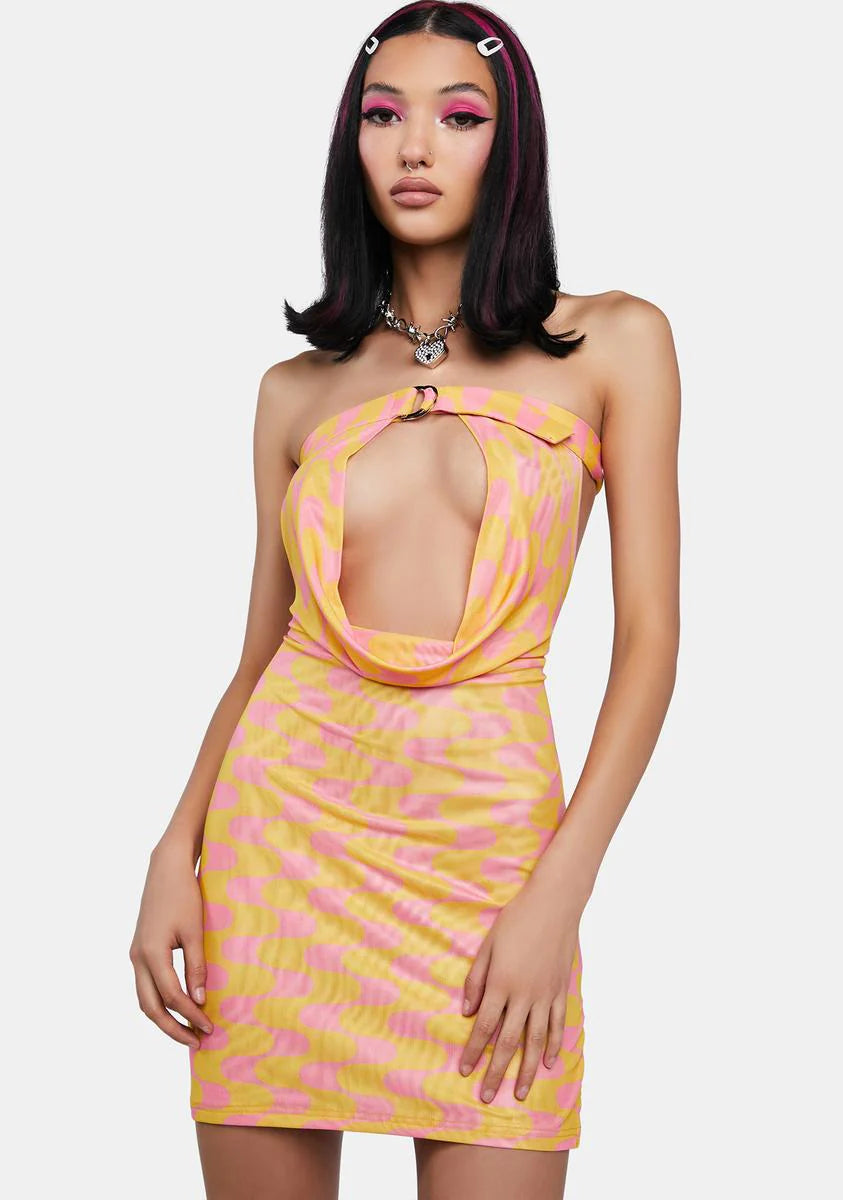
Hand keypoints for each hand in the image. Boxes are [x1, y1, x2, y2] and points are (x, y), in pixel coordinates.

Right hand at [129, 838, 212, 1048]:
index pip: (171, 996)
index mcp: (151, 953)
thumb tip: (200, 1001)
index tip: (210, 1027)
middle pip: (150, 1007)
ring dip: (164, 1018)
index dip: (191, 1015)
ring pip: (145, 999)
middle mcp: (137, 958)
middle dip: (172, 1028)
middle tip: (196, 1042)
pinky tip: (179, 1006)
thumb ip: (197, 967)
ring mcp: (136, 954)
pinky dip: (160, 1001)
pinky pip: (146, 985)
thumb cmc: (184, 894)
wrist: (166, 868)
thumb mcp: (195, 930)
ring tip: (188, 1031)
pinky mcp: (140, 950)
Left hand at [459, 878, 579, 1104]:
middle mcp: (524, 995)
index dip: (473, 1051)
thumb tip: (467, 1011)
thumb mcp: (488, 945)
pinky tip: (547, 1063)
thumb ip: (476, 979)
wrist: (553, 905)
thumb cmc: (515, 920)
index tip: (464, 1071)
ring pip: (534, 1040)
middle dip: (495, 1071)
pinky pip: (556, 1025)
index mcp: (501, 983)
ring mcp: (545, 995)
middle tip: (487, 1096)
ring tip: (519, 1092)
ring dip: (526, 1069)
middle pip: (507, 1041)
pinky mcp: (561, 991)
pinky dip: (552, 1045)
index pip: (484, 1026)